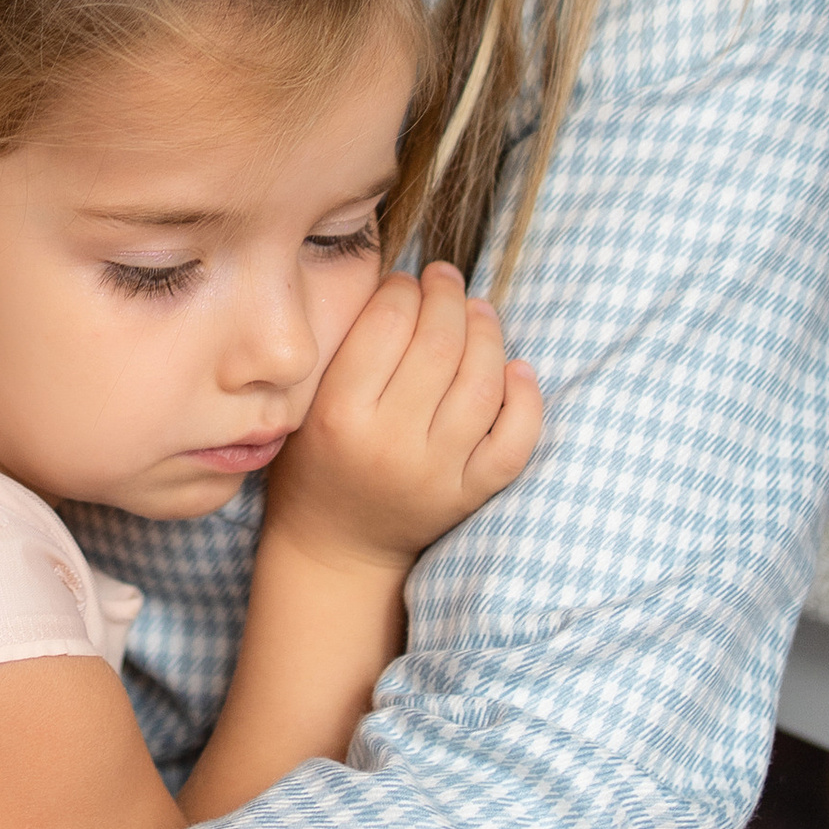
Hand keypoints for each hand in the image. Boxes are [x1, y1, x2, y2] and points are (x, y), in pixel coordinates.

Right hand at [272, 262, 539, 571]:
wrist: (335, 549)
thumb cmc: (314, 462)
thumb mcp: (303, 403)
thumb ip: (342, 349)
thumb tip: (403, 286)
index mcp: (338, 415)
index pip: (385, 324)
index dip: (402, 288)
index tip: (404, 282)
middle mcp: (390, 444)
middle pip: (438, 346)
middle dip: (447, 297)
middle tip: (445, 280)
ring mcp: (436, 474)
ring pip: (482, 385)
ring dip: (487, 333)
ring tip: (478, 311)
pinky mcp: (468, 495)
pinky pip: (515, 442)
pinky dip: (526, 399)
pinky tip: (515, 368)